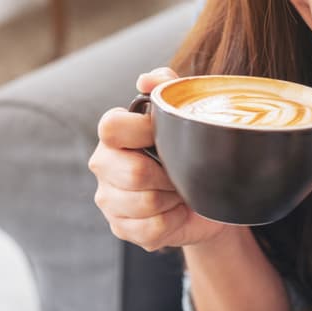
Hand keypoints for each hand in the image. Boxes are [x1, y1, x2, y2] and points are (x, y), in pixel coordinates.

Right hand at [89, 68, 229, 251]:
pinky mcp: (120, 228)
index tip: (166, 137)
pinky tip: (174, 213)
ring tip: (178, 192)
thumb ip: (167, 87)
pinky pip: (151, 229)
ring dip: (173, 199)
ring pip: (145, 203)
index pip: (111, 127)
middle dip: (168, 175)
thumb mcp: (185, 115)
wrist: (207, 200)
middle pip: (133, 172)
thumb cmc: (190, 154)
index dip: (144, 132)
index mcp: (114, 134)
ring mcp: (108, 199)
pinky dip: (172, 221)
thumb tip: (144, 80)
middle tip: (180, 173)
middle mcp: (103, 165)